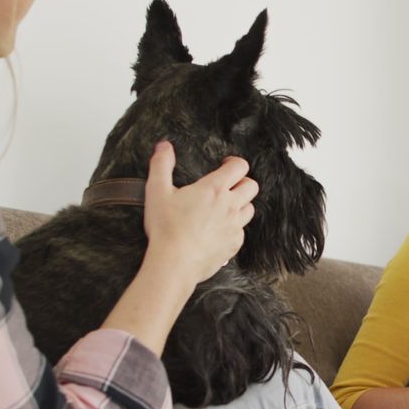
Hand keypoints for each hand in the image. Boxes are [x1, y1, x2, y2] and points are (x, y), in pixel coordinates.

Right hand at [143, 141, 257, 284]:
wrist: (174, 263)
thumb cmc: (166, 227)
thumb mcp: (156, 191)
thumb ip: (161, 165)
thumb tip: (164, 146)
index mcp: (214, 189)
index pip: (240, 167)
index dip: (235, 163)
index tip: (225, 165)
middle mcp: (230, 206)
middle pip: (252, 186)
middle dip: (242, 182)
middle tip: (228, 186)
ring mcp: (235, 226)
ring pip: (250, 209)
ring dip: (241, 205)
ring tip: (224, 208)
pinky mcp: (234, 245)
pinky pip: (241, 232)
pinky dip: (234, 229)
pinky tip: (219, 230)